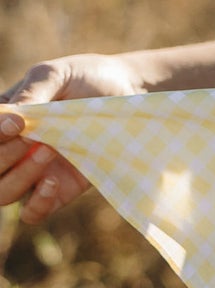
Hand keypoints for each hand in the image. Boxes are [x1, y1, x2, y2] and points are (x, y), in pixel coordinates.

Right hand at [0, 55, 144, 225]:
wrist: (128, 91)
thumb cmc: (86, 78)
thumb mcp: (54, 75)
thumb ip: (30, 94)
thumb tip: (8, 120)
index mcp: (4, 121)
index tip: (18, 124)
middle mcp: (14, 149)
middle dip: (4, 156)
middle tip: (32, 137)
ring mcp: (35, 171)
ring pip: (3, 194)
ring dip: (20, 177)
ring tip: (49, 152)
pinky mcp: (60, 189)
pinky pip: (33, 212)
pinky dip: (37, 204)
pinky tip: (53, 182)